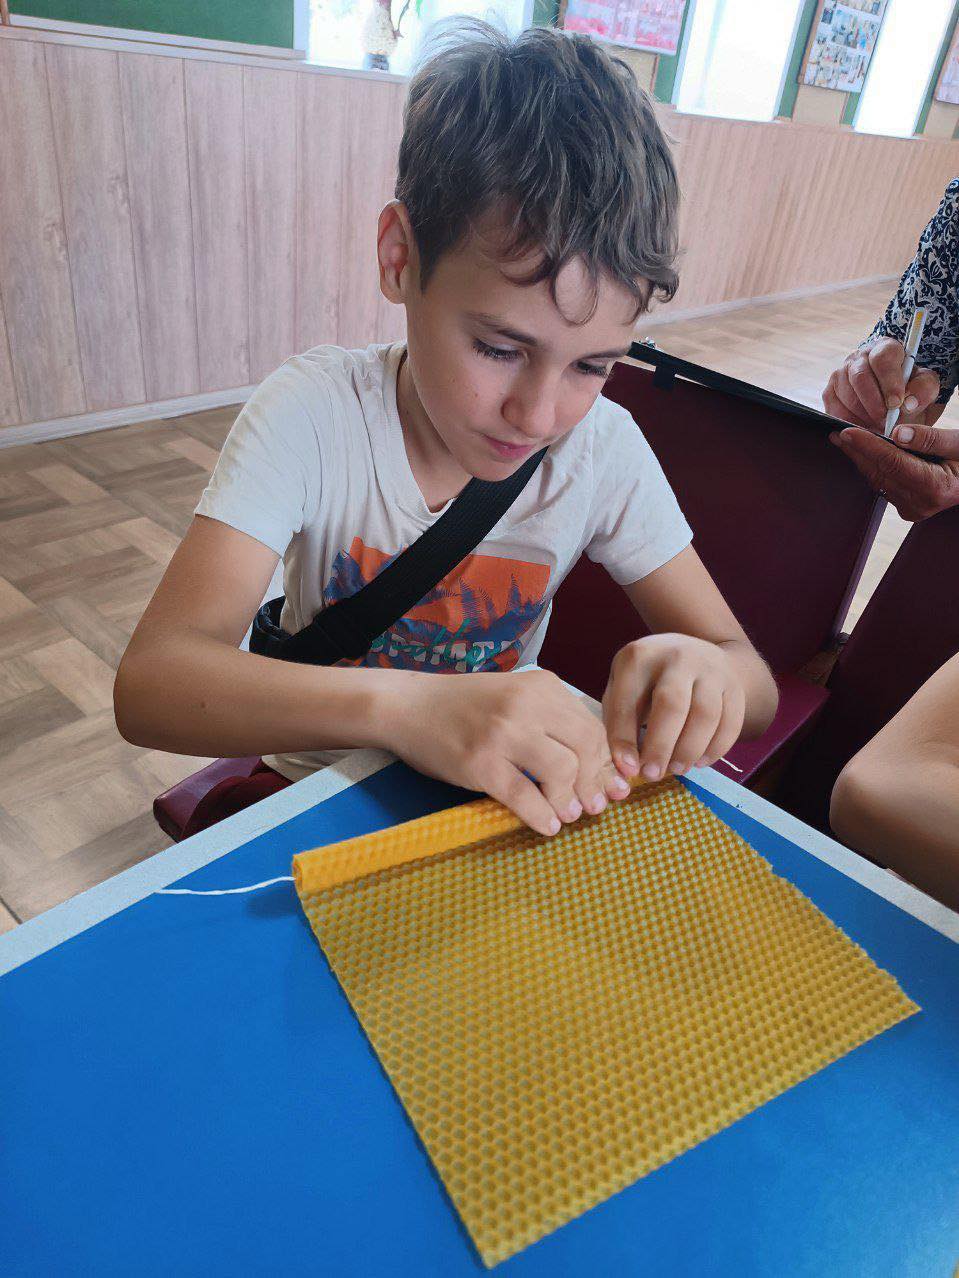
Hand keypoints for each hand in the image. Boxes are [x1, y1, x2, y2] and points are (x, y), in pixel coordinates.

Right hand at [382, 669, 630, 836]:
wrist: (408, 706)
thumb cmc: (464, 707)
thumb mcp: (515, 697)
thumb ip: (551, 722)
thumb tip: (597, 767)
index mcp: (541, 686)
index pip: (591, 727)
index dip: (605, 763)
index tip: (610, 787)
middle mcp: (526, 704)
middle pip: (585, 749)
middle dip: (594, 784)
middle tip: (592, 806)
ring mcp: (502, 732)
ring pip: (561, 772)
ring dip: (569, 801)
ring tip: (567, 814)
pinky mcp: (480, 762)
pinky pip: (524, 796)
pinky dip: (541, 816)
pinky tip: (546, 825)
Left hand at [602, 634, 745, 782]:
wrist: (698, 651)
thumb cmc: (649, 679)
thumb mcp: (624, 686)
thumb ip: (618, 720)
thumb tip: (626, 766)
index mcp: (639, 656)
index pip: (628, 701)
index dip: (625, 739)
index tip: (627, 768)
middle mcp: (677, 657)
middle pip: (672, 704)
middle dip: (661, 746)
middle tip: (652, 774)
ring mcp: (710, 669)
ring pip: (706, 714)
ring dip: (690, 750)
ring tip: (677, 770)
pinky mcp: (734, 686)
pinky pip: (730, 722)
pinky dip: (716, 749)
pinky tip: (700, 762)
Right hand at [823, 337, 939, 429]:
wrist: (894, 405)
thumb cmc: (910, 393)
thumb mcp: (926, 389)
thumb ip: (923, 390)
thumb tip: (908, 402)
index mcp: (885, 349)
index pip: (882, 358)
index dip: (889, 382)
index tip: (896, 404)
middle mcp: (859, 357)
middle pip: (860, 376)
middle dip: (874, 403)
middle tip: (886, 420)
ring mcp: (840, 374)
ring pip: (846, 395)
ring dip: (863, 415)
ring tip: (878, 426)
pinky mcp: (829, 393)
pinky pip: (835, 410)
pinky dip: (850, 423)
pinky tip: (864, 427)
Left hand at [830, 418, 958, 520]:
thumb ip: (930, 439)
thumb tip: (899, 434)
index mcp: (935, 488)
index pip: (892, 464)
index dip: (868, 446)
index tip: (848, 432)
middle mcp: (920, 504)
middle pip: (880, 473)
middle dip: (857, 451)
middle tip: (837, 432)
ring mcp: (912, 508)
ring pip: (878, 479)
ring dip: (860, 458)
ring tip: (844, 439)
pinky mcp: (907, 506)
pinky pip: (883, 483)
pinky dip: (872, 466)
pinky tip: (861, 452)